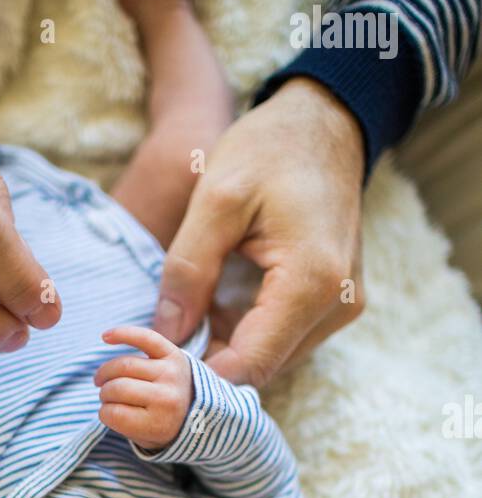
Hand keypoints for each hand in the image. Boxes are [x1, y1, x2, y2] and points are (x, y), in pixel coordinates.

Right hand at [95, 325, 191, 449]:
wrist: (194, 412)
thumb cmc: (158, 423)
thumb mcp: (142, 435)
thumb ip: (121, 419)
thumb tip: (107, 386)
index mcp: (159, 424)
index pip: (113, 414)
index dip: (104, 413)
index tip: (110, 413)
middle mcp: (167, 398)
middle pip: (117, 388)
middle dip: (104, 393)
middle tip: (106, 397)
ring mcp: (171, 373)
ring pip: (123, 365)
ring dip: (105, 372)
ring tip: (103, 379)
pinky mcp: (173, 354)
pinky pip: (145, 337)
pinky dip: (123, 334)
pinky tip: (105, 337)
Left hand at [153, 77, 365, 387]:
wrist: (325, 122)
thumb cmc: (272, 149)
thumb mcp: (215, 200)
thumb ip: (188, 271)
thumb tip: (166, 334)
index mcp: (311, 281)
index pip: (251, 364)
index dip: (200, 376)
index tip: (157, 363)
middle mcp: (337, 304)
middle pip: (263, 368)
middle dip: (210, 364)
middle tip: (162, 342)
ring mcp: (341, 306)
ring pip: (272, 358)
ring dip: (227, 348)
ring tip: (187, 317)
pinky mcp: (335, 302)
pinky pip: (284, 338)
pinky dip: (246, 333)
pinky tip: (216, 307)